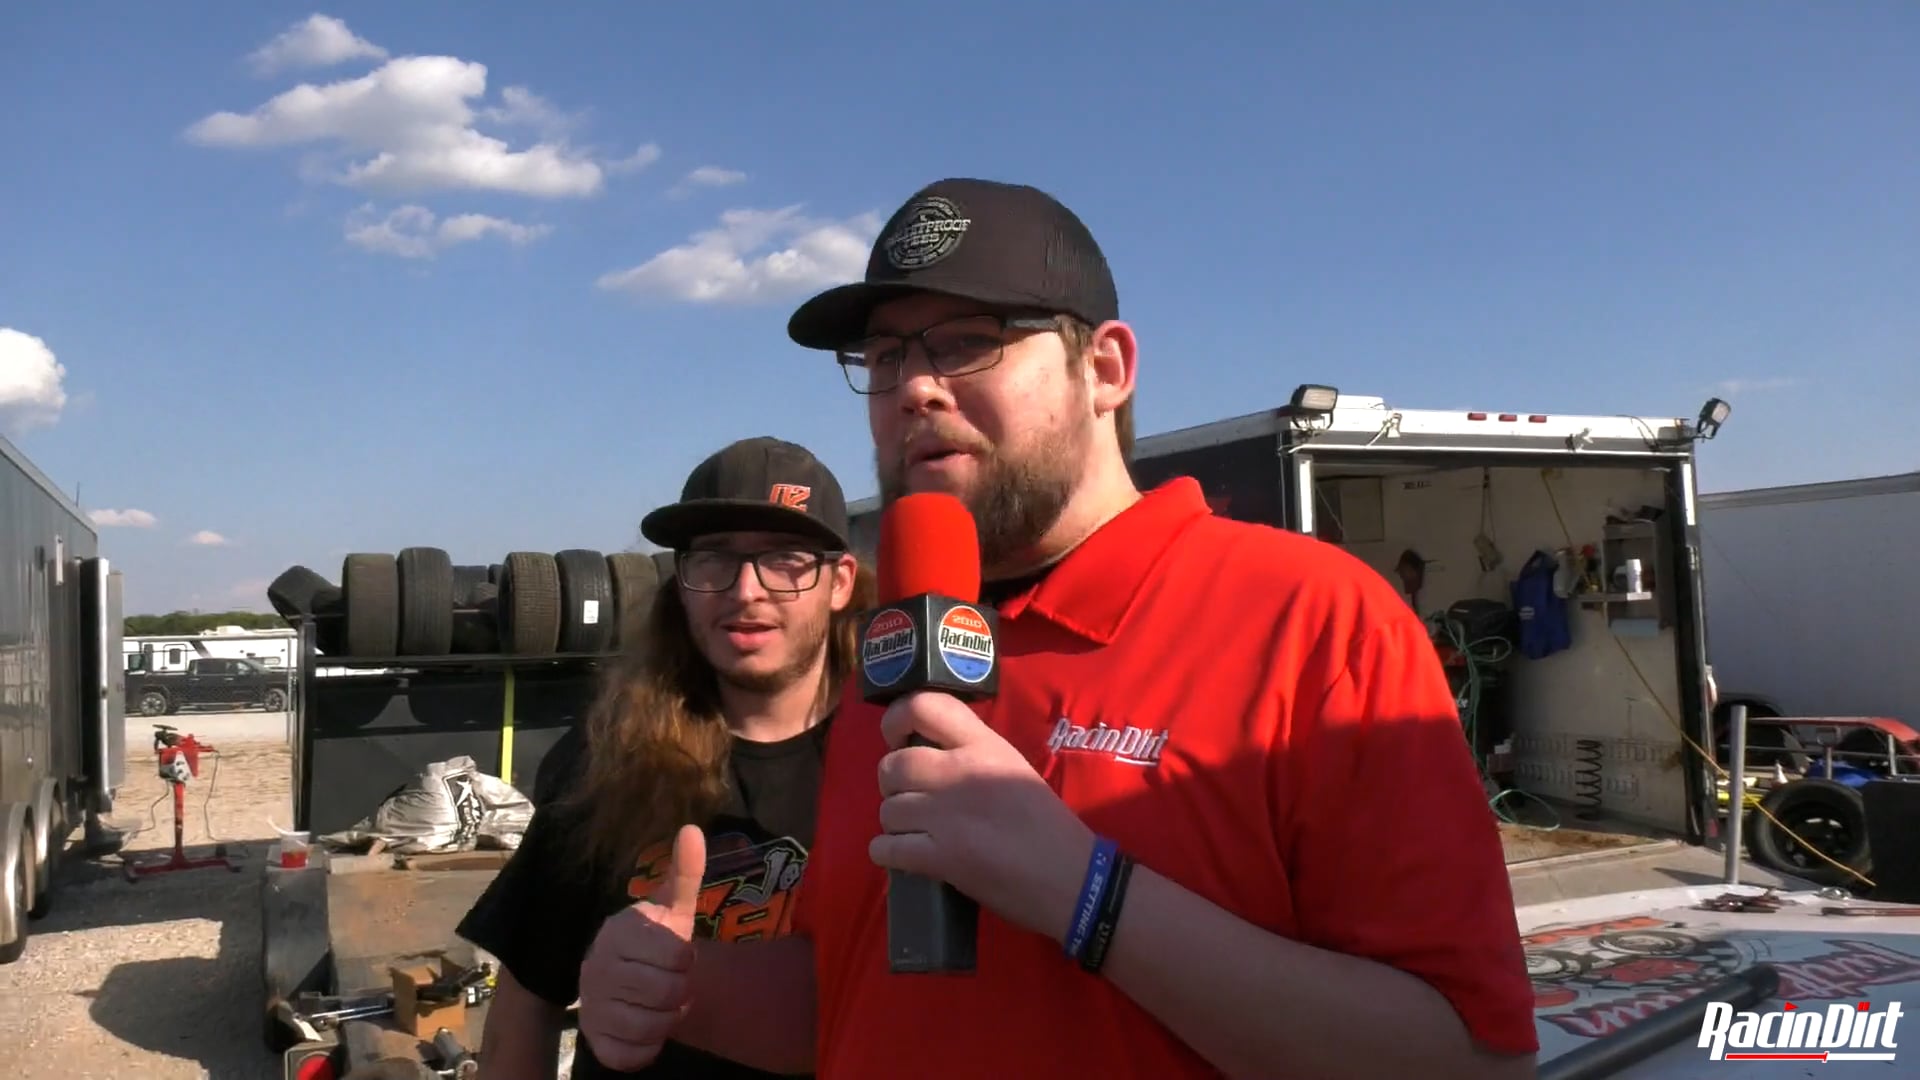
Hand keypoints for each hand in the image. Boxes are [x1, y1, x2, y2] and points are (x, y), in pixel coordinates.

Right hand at [576, 824, 705, 1070]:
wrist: (625, 980)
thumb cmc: (653, 942)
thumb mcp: (671, 908)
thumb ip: (683, 873)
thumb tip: (693, 830)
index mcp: (618, 933)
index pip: (676, 954)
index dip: (685, 957)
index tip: (677, 953)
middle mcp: (597, 969)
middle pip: (668, 992)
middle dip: (680, 989)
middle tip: (670, 980)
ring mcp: (592, 1007)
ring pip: (654, 1025)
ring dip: (668, 1018)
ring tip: (660, 1003)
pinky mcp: (595, 1042)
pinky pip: (634, 1054)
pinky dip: (650, 1046)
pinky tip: (645, 1027)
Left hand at [869, 691, 1095, 942]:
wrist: (1071, 879)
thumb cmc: (1047, 825)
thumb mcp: (1013, 767)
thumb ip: (971, 753)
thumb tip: (925, 752)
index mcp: (984, 745)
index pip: (923, 705)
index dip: (896, 718)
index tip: (898, 738)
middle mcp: (960, 772)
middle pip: (892, 765)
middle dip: (893, 783)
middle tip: (911, 797)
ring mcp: (947, 816)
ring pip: (887, 810)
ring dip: (895, 823)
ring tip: (917, 832)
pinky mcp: (940, 858)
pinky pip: (885, 849)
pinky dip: (888, 854)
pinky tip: (907, 856)